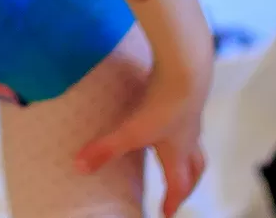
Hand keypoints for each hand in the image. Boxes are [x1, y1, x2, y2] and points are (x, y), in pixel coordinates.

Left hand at [76, 51, 209, 215]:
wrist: (186, 71)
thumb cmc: (163, 106)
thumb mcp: (131, 131)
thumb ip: (105, 149)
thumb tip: (79, 167)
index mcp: (178, 152)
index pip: (179, 184)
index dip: (173, 200)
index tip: (167, 213)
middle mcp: (190, 139)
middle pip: (196, 169)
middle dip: (188, 183)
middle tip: (179, 192)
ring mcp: (191, 118)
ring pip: (195, 145)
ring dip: (188, 157)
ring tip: (176, 158)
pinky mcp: (187, 97)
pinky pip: (188, 121)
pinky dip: (180, 130)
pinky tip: (167, 120)